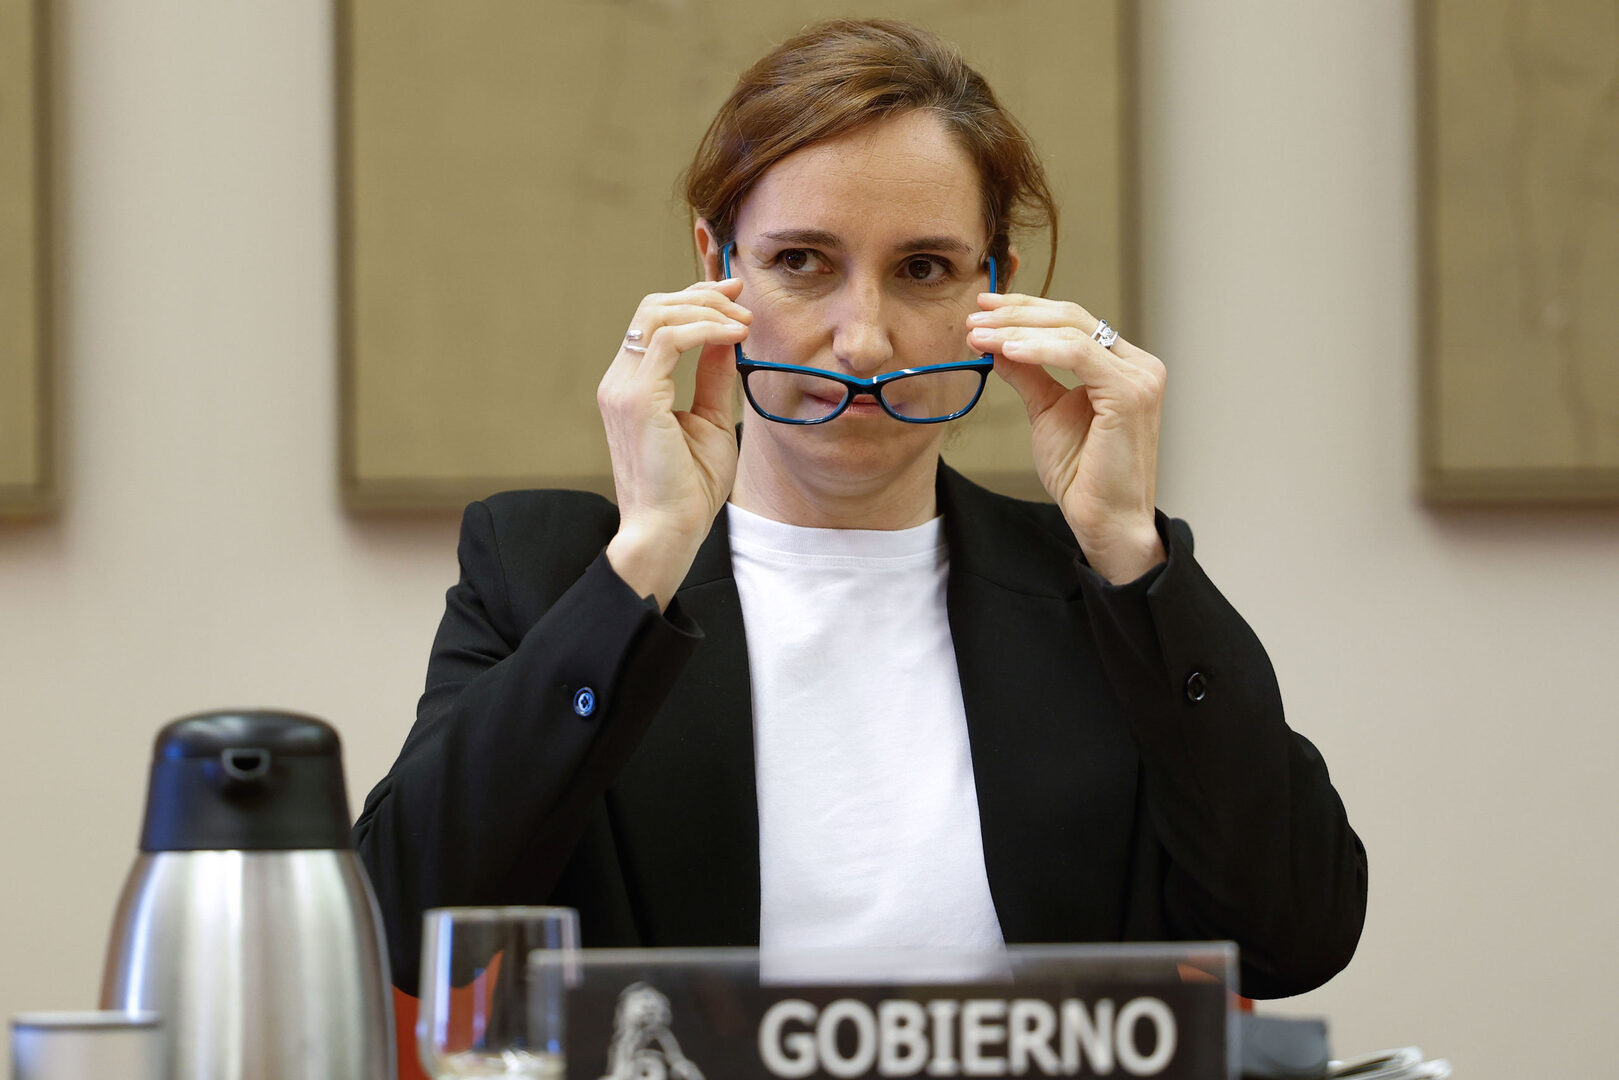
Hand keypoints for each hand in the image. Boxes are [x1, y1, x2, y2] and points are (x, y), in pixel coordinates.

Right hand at [599, 278, 750, 606]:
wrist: (669, 531)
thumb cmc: (688, 489)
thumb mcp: (710, 421)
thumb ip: (713, 378)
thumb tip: (726, 338)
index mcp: (632, 385)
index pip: (655, 320)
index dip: (695, 299)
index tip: (734, 296)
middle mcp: (620, 381)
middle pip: (653, 307)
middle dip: (702, 294)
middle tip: (743, 300)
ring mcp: (623, 388)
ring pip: (659, 314)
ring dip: (708, 309)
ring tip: (744, 323)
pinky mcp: (637, 398)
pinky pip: (670, 340)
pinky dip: (706, 329)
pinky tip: (734, 337)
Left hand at [967, 294, 1166, 583]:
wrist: (1103, 519)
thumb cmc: (1082, 475)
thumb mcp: (1046, 413)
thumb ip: (1029, 375)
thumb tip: (997, 345)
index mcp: (1122, 365)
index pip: (1072, 321)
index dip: (1025, 309)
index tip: (983, 309)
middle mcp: (1137, 365)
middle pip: (1072, 317)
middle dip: (1017, 312)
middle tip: (975, 316)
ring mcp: (1139, 377)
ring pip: (1073, 330)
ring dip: (1018, 329)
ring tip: (979, 336)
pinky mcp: (1131, 393)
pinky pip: (1079, 355)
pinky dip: (1040, 349)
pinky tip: (1007, 351)